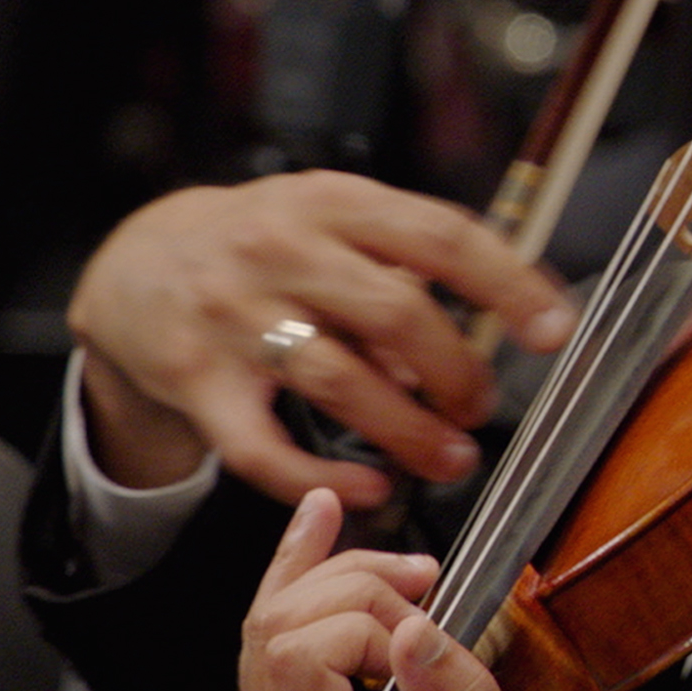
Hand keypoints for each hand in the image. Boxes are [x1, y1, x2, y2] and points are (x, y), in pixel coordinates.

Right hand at [67, 170, 573, 504]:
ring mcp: (233, 315)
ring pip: (340, 381)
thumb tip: (486, 337)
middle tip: (483, 408)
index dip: (508, 285)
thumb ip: (405, 274)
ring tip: (451, 458)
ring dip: (409, 431)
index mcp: (335, 203)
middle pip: (395, 313)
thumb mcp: (335, 227)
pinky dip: (320, 476)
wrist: (135, 265)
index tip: (556, 329)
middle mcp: (283, 251)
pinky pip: (263, 446)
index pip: (440, 237)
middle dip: (458, 371)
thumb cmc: (266, 247)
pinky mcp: (195, 379)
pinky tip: (369, 487)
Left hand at [233, 489, 562, 690]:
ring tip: (416, 576)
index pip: (298, 660)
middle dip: (362, 591)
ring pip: (272, 615)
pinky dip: (299, 566)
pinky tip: (320, 518)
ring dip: (344, 577)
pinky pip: (272, 623)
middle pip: (277, 626)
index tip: (431, 640)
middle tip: (435, 598)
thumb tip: (413, 632)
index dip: (368, 626)